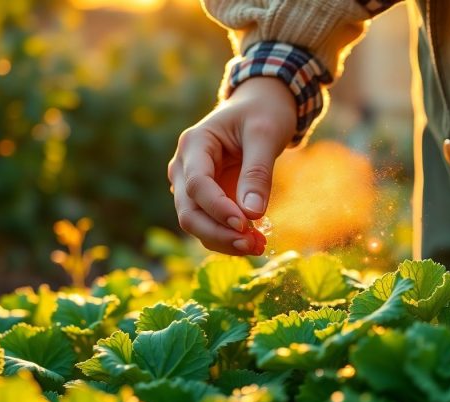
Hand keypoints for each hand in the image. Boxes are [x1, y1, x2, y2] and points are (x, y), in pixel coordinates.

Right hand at [168, 77, 295, 254]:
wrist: (260, 107)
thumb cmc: (263, 113)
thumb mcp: (265, 134)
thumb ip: (257, 172)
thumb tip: (253, 214)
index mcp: (194, 144)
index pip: (197, 184)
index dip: (218, 208)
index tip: (245, 224)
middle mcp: (184, 167)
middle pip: (189, 211)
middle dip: (219, 233)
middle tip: (254, 245)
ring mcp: (191, 185)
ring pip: (196, 223)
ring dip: (224, 241)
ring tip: (259, 246)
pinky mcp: (206, 198)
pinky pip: (211, 224)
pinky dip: (229, 237)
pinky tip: (255, 241)